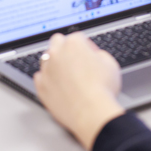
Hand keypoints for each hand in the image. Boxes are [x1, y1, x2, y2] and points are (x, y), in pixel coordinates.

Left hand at [33, 33, 125, 150]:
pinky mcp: (41, 86)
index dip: (86, 46)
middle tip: (76, 61)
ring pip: (46, 58)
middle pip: (57, 42)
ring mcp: (47, 69)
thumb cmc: (102, 90)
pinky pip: (40, 77)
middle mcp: (57, 53)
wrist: (92, 113)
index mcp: (74, 44)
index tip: (89, 55)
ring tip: (67, 75)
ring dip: (54, 63)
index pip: (77, 37)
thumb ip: (99, 53)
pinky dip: (47, 79)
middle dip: (65, 48)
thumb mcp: (110, 63)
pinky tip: (57, 85)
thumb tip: (93, 55)